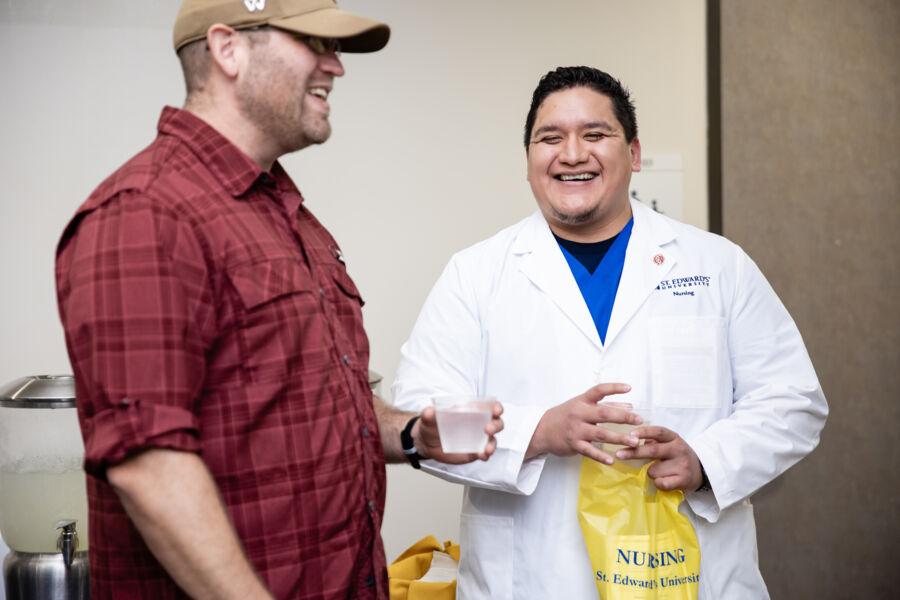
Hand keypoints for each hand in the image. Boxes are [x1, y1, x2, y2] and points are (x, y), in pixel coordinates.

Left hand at [413, 401, 503, 463]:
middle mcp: (479, 424)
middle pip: (496, 423)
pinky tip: (482, 456)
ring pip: (492, 440)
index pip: (489, 406)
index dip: (496, 407)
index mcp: (471, 410)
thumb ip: (429, 414)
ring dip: (492, 444)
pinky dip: (485, 455)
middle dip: (495, 425)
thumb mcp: (429, 417)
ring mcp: (478, 439)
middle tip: (488, 429)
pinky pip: (484, 454)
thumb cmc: (432, 424)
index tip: (496, 410)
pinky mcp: (475, 452)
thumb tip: (430, 412)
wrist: (427, 443)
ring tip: (487, 449)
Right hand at [526, 383, 641, 462]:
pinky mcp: (574, 444)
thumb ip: (606, 404)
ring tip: (634, 442)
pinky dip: (601, 456)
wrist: (541, 430)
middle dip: (623, 417)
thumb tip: (630, 405)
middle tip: (639, 420)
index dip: (614, 388)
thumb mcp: (582, 405)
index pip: (599, 391)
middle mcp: (579, 414)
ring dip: (619, 438)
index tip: (629, 387)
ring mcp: (576, 430)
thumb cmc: (566, 415)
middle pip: (604, 414)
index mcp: (582, 401)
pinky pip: (589, 451)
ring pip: (600, 434)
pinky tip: (612, 460)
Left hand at [615, 426, 702, 491]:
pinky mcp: (684, 480)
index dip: (644, 432)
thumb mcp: (668, 443)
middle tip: (619, 454)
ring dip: (650, 472)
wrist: (701, 471)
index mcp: (673, 438)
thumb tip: (632, 441)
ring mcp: (682, 465)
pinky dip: (657, 483)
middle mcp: (679, 449)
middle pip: (653, 450)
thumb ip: (653, 441)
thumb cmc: (676, 456)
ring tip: (660, 472)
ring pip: (653, 470)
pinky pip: (661, 483)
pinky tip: (663, 481)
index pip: (658, 432)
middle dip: (634, 453)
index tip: (630, 435)